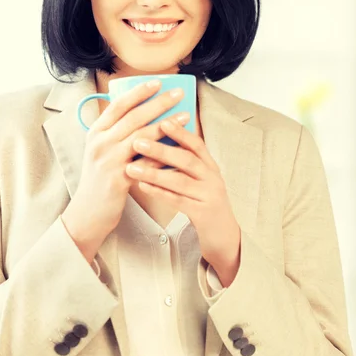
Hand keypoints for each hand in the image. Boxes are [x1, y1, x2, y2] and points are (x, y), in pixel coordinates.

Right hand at [62, 79, 190, 250]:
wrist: (88, 212)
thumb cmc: (99, 176)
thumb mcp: (100, 148)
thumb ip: (115, 131)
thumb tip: (142, 109)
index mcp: (95, 131)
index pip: (118, 105)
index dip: (138, 92)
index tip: (157, 82)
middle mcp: (100, 143)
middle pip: (134, 117)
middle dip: (158, 103)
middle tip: (178, 93)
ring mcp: (108, 161)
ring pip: (142, 137)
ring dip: (166, 124)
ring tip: (186, 115)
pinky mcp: (118, 179)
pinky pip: (147, 163)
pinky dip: (165, 154)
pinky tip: (181, 147)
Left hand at [125, 117, 241, 268]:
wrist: (223, 235)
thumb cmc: (204, 201)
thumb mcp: (199, 178)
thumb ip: (184, 161)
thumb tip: (159, 139)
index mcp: (210, 165)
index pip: (196, 144)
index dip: (180, 132)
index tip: (162, 121)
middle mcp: (212, 178)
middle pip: (187, 159)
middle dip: (161, 149)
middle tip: (137, 142)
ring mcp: (209, 196)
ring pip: (180, 181)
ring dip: (154, 172)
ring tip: (132, 166)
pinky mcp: (203, 214)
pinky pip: (178, 200)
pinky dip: (159, 192)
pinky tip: (143, 185)